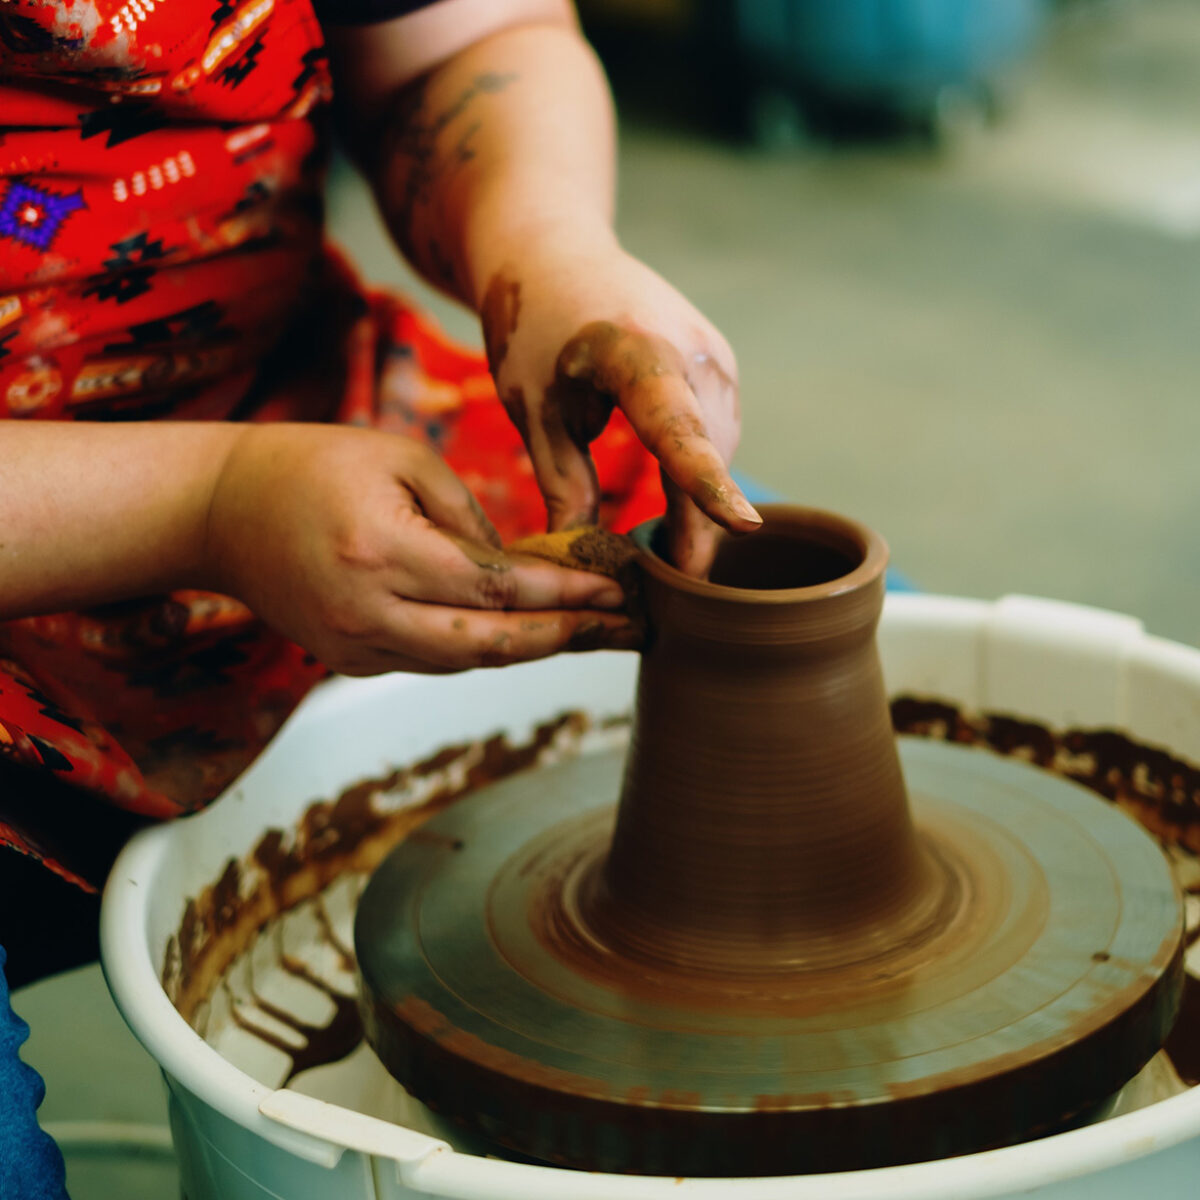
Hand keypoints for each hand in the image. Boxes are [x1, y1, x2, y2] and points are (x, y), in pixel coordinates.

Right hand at [204, 424, 635, 675]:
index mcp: (381, 552)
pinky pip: (432, 661)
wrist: (221, 511)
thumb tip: (522, 569)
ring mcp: (354, 647)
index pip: (497, 587)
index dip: (564, 594)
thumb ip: (467, 516)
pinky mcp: (348, 661)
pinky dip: (482, 647)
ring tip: (590, 633)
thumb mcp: (399, 459)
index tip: (617, 591)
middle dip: (566, 638)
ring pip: (465, 662)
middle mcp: (367, 614)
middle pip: (491, 643)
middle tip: (625, 629)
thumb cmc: (312, 465)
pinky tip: (526, 632)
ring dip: (531, 649)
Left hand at [480, 229, 760, 575]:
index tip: (743, 526)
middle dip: (697, 525)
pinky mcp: (720, 362)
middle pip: (707, 454)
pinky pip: (720, 432)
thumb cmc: (531, 327)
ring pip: (720, 448)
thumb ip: (562, 483)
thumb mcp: (532, 409)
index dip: (707, 481)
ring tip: (671, 556)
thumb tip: (583, 559)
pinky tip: (680, 506)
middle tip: (671, 588)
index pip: (677, 425)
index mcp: (632, 349)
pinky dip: (702, 471)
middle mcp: (690, 347)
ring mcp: (714, 352)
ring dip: (700, 502)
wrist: (555, 250)